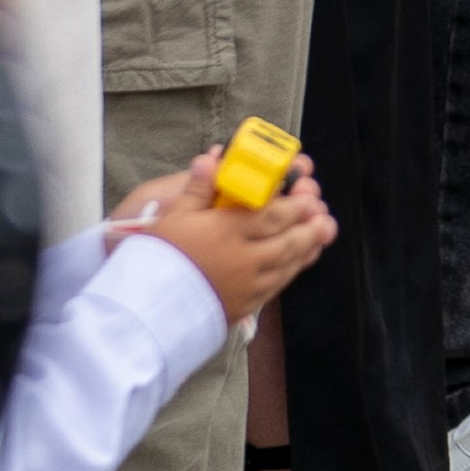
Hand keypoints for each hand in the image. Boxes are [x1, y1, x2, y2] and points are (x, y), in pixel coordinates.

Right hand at [114, 147, 336, 326]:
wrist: (144, 312)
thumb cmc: (157, 259)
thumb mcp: (173, 217)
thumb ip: (198, 188)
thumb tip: (212, 158)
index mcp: (228, 231)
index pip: (273, 214)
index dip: (296, 203)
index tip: (309, 191)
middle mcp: (244, 259)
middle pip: (287, 240)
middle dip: (309, 225)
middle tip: (325, 213)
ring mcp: (245, 286)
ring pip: (286, 265)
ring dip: (307, 249)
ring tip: (321, 235)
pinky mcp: (241, 307)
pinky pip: (275, 287)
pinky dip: (291, 272)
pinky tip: (296, 264)